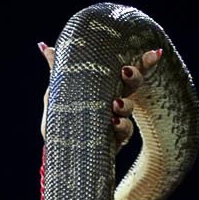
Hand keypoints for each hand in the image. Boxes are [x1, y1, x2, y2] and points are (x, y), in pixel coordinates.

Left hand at [39, 39, 159, 149]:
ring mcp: (117, 121)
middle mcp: (114, 102)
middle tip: (126, 71)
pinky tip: (114, 124)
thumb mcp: (57, 95)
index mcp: (105, 87)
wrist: (58, 153)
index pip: (126, 71)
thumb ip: (56, 72)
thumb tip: (44, 46)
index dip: (143, 62)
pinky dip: (121, 127)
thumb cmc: (61, 121)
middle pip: (132, 85)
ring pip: (129, 109)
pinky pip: (124, 132)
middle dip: (134, 77)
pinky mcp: (115, 140)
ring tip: (115, 104)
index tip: (154, 52)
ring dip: (125, 105)